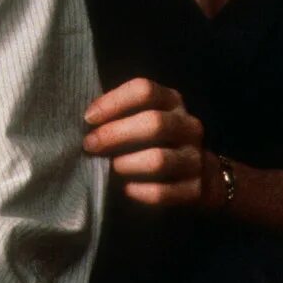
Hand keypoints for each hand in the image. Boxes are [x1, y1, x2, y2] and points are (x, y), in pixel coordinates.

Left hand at [83, 77, 218, 207]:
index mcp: (172, 101)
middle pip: (153, 123)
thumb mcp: (142, 116)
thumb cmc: (153, 139)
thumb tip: (85, 119)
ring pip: (158, 160)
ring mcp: (195, 158)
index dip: (113, 102)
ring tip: (109, 168)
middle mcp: (188, 126)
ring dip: (126, 164)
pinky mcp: (196, 189)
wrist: (196, 174)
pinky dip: (139, 191)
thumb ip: (119, 113)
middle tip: (90, 145)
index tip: (88, 118)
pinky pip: (163, 192)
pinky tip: (126, 189)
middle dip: (114, 134)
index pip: (144, 90)